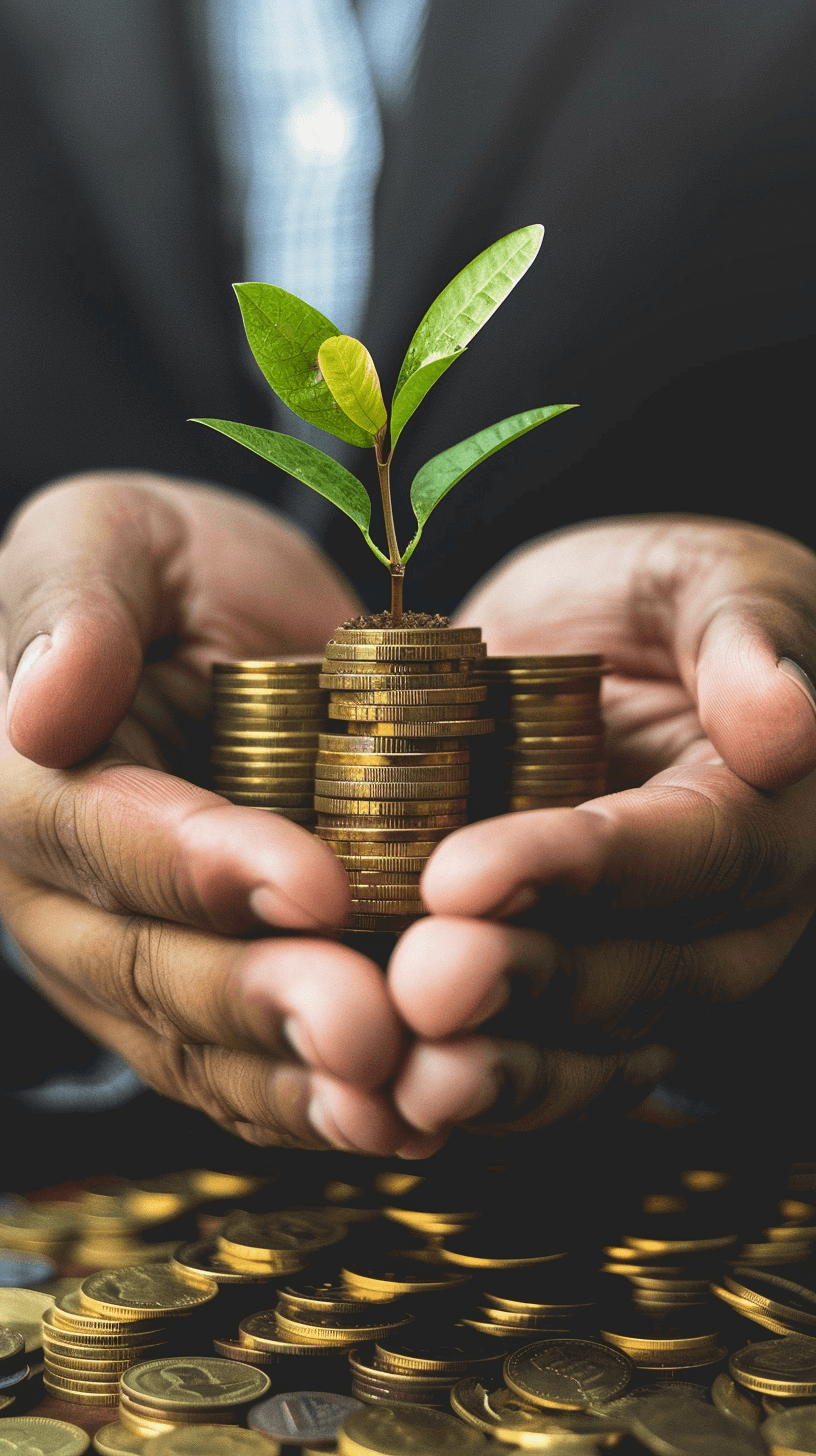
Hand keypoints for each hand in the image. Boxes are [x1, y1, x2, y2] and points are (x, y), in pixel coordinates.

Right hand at [0, 472, 437, 1156]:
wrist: (210, 625)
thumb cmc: (156, 568)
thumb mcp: (109, 535)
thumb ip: (72, 603)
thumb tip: (40, 701)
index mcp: (22, 778)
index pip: (98, 834)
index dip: (199, 866)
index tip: (316, 884)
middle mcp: (59, 891)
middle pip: (147, 966)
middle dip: (264, 1002)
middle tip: (373, 1030)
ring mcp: (122, 956)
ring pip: (194, 1045)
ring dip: (297, 1083)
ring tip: (400, 1103)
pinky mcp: (196, 989)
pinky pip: (241, 1067)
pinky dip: (314, 1102)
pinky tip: (401, 1122)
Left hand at [387, 517, 815, 1137]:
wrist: (601, 646)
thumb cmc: (664, 602)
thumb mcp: (707, 579)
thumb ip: (747, 634)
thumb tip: (791, 721)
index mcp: (768, 815)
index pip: (684, 851)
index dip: (576, 867)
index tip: (459, 873)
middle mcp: (727, 919)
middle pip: (636, 969)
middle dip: (522, 983)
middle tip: (420, 987)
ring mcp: (662, 974)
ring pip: (594, 1044)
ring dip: (500, 1070)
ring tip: (408, 1078)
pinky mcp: (592, 1002)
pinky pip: (552, 1064)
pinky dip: (483, 1091)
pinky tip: (399, 1103)